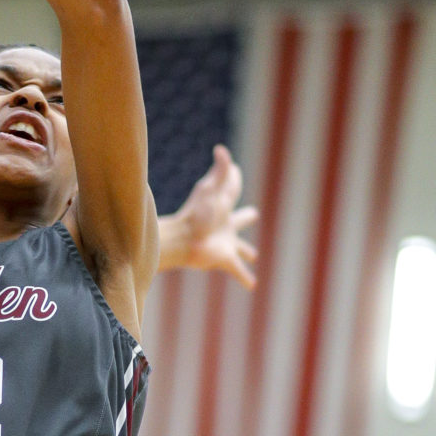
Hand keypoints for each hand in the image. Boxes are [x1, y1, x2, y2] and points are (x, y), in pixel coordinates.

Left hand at [169, 145, 258, 289]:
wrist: (182, 240)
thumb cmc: (197, 214)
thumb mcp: (210, 190)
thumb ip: (219, 172)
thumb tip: (221, 149)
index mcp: (224, 208)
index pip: (233, 191)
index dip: (234, 180)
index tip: (234, 170)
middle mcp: (226, 226)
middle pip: (239, 220)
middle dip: (245, 218)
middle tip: (253, 215)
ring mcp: (225, 243)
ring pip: (240, 248)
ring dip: (246, 251)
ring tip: (253, 255)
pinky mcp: (224, 260)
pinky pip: (237, 271)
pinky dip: (245, 278)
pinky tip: (252, 286)